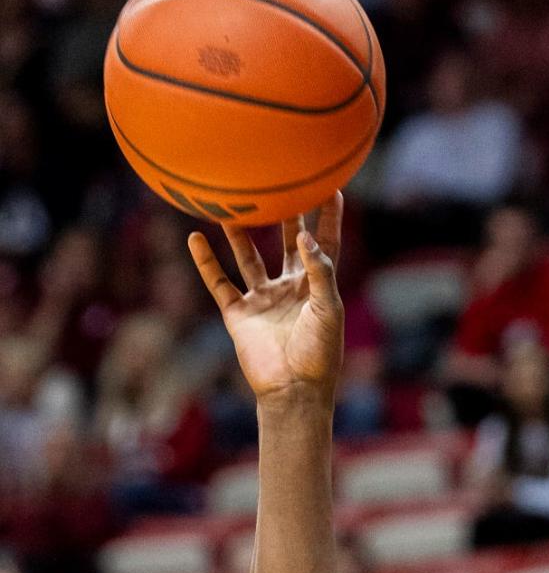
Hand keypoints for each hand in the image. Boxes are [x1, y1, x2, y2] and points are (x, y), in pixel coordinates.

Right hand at [188, 196, 344, 407]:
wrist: (293, 390)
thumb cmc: (319, 353)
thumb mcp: (327, 308)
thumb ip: (319, 271)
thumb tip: (304, 236)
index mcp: (316, 286)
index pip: (324, 243)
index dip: (327, 217)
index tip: (330, 186)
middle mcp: (289, 288)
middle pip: (285, 242)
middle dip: (283, 214)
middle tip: (275, 182)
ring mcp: (263, 299)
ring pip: (248, 256)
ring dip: (239, 232)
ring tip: (230, 203)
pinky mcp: (239, 314)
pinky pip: (219, 282)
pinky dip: (206, 261)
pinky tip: (194, 238)